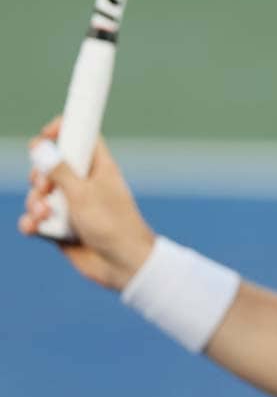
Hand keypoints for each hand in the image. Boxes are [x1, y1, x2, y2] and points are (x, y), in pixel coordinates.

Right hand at [18, 117, 156, 290]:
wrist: (123, 265)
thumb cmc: (112, 225)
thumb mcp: (83, 193)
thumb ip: (59, 170)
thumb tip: (40, 145)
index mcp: (98, 168)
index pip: (81, 138)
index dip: (63, 130)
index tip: (46, 133)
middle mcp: (85, 185)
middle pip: (50, 166)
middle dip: (39, 175)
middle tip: (45, 186)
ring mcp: (72, 206)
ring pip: (40, 194)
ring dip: (35, 202)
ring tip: (44, 212)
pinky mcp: (61, 227)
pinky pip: (37, 219)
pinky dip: (32, 222)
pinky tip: (34, 226)